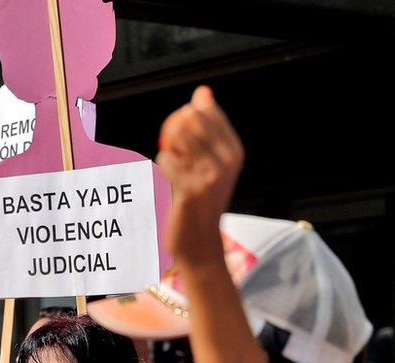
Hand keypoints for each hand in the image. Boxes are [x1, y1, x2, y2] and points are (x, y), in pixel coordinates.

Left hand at [157, 86, 243, 262]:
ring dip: (167, 149)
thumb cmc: (200, 198)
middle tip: (175, 156)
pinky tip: (167, 182)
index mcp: (234, 150)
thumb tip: (203, 91)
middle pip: (190, 120)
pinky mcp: (191, 189)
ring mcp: (211, 175)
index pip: (207, 112)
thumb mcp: (211, 161)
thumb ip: (207, 126)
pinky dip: (160, 168)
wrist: (199, 240)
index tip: (183, 140)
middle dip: (174, 130)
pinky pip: (164, 160)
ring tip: (173, 169)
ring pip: (176, 136)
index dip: (186, 117)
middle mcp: (227, 160)